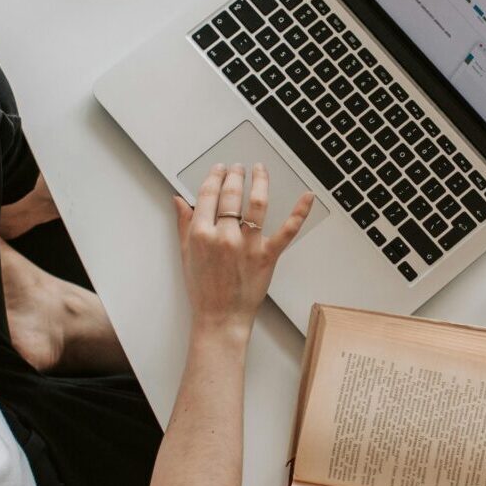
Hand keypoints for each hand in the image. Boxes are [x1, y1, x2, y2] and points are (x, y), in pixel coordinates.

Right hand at [173, 163, 312, 335]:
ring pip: (257, 203)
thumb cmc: (203, 290)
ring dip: (259, 181)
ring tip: (259, 169)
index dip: (214, 176)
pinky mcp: (267, 256)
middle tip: (238, 167)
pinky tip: (307, 196)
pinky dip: (300, 212)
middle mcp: (225, 236)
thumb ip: (183, 224)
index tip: (219, 169)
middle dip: (235, 175)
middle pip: (231, 194)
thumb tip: (179, 200)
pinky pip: (287, 230)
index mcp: (201, 234)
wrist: (220, 318)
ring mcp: (248, 245)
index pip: (208, 194)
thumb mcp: (186, 254)